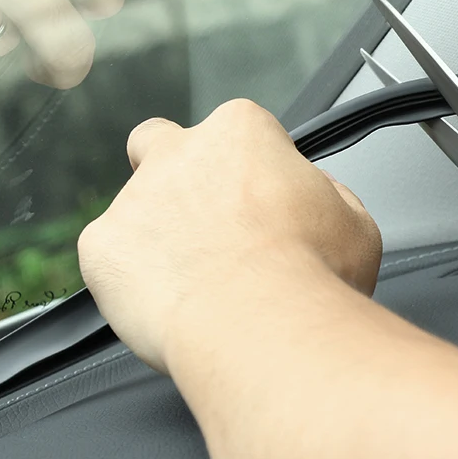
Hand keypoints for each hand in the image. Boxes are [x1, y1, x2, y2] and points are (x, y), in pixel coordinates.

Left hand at [77, 100, 382, 372]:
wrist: (263, 327)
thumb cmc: (312, 276)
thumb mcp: (355, 222)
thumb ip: (325, 194)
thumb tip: (312, 196)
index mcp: (241, 131)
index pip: (238, 133)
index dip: (253, 171)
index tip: (264, 205)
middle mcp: (180, 153)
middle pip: (161, 143)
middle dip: (175, 174)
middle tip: (203, 222)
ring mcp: (134, 198)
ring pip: (135, 210)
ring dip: (159, 239)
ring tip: (198, 288)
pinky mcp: (102, 248)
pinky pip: (110, 260)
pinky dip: (132, 282)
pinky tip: (170, 305)